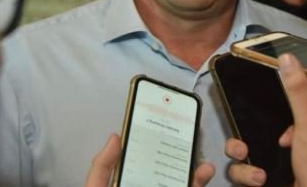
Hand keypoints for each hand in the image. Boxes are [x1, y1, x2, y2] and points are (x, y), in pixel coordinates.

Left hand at [85, 134, 215, 186]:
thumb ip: (102, 167)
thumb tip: (117, 136)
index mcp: (128, 184)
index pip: (142, 162)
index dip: (153, 144)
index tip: (164, 126)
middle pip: (166, 172)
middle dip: (181, 157)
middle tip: (193, 142)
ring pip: (180, 184)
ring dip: (195, 176)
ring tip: (204, 165)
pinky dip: (196, 185)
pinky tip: (202, 176)